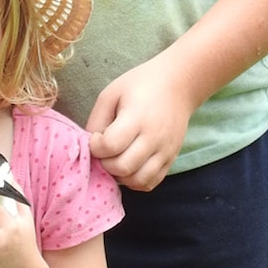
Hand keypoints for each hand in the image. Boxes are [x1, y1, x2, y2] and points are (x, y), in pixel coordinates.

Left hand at [85, 57, 196, 190]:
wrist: (178, 84)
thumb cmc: (139, 86)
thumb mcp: (111, 94)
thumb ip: (96, 121)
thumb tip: (89, 147)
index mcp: (137, 117)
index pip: (110, 146)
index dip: (95, 146)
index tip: (97, 137)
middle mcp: (154, 137)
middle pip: (122, 167)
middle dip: (105, 164)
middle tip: (104, 151)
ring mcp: (166, 151)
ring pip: (137, 181)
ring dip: (120, 176)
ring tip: (115, 160)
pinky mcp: (171, 159)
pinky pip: (150, 183)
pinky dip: (135, 181)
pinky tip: (129, 166)